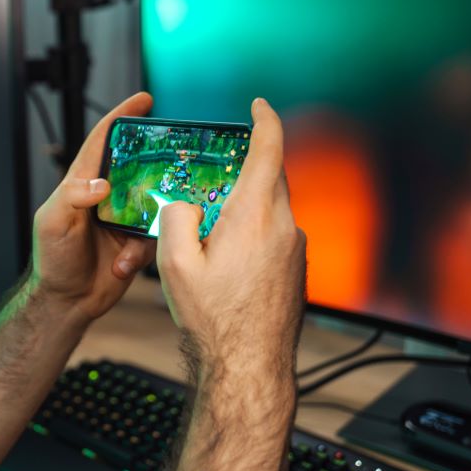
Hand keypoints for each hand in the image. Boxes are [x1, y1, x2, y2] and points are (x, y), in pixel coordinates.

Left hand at [29, 92, 157, 322]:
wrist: (67, 302)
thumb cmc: (52, 260)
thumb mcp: (53, 222)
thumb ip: (72, 197)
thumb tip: (102, 184)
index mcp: (83, 184)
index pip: (103, 142)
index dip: (122, 118)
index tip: (144, 99)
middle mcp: (107, 197)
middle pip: (139, 167)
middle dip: (156, 165)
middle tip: (176, 162)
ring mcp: (124, 219)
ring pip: (154, 204)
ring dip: (149, 222)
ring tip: (131, 243)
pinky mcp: (136, 243)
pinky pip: (154, 238)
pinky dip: (141, 253)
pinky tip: (122, 266)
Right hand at [156, 98, 306, 372]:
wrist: (250, 364)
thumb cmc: (215, 318)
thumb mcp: (174, 264)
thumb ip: (175, 218)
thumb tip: (185, 204)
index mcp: (254, 215)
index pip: (270, 149)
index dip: (265, 119)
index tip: (258, 105)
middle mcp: (283, 226)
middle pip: (271, 177)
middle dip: (247, 168)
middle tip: (216, 175)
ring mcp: (294, 248)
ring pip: (273, 208)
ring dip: (247, 206)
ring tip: (214, 232)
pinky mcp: (296, 268)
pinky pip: (276, 234)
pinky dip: (255, 232)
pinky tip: (230, 261)